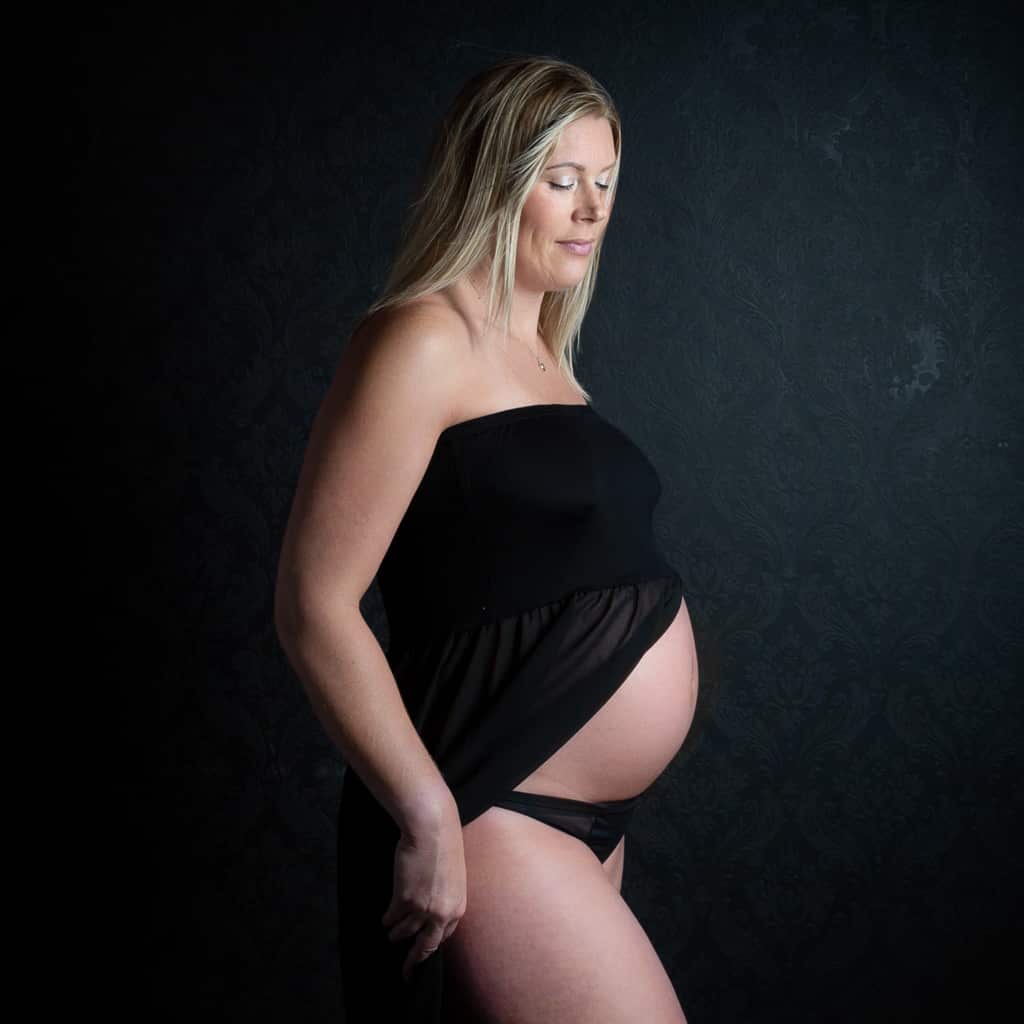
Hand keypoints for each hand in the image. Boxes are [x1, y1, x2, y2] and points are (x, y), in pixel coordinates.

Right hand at [381, 802, 466, 981]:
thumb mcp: (452, 877)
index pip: (443, 937)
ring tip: (390, 935)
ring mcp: (421, 909)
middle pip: (425, 946)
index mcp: (457, 907)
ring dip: (395, 935)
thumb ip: (444, 897)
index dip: (430, 945)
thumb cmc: (444, 846)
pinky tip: (385, 918)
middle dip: (414, 961)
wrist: (432, 829)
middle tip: (406, 973)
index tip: (422, 954)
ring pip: (404, 933)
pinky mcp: (403, 900)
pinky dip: (387, 919)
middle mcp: (441, 913)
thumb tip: (431, 912)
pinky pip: (391, 918)